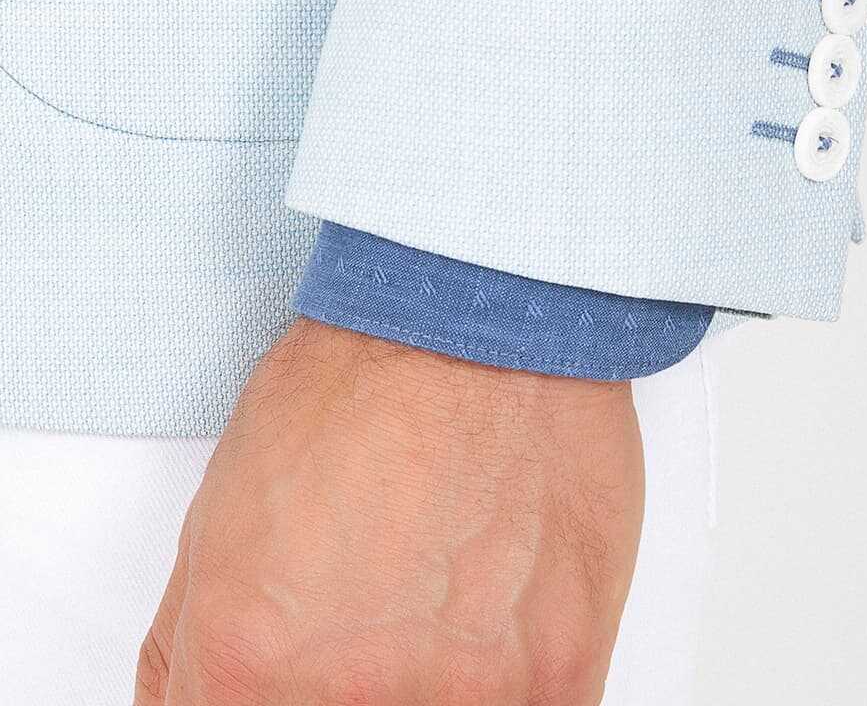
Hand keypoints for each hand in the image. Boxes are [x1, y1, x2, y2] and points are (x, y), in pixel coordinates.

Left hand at [134, 316, 643, 704]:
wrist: (482, 309)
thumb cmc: (363, 378)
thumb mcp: (217, 515)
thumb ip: (194, 653)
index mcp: (247, 668)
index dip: (270, 693)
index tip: (296, 676)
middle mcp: (353, 700)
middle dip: (347, 682)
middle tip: (374, 612)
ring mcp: (467, 699)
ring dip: (436, 679)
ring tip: (442, 586)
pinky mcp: (562, 675)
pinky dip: (509, 679)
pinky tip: (500, 601)